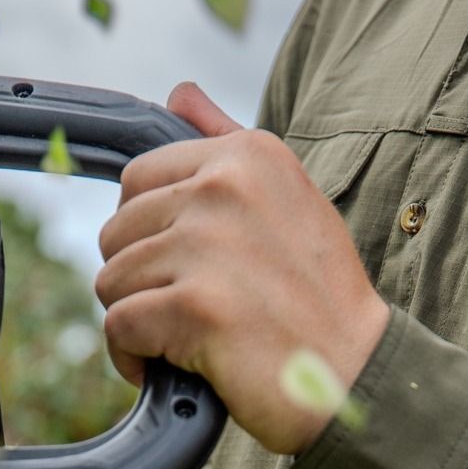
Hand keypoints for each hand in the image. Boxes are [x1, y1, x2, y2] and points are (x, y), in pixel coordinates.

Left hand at [95, 82, 390, 455]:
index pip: (138, 179)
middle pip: (116, 229)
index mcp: (248, 155)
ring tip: (191, 336)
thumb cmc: (318, 298)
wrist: (356, 376)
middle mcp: (226, 187)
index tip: (189, 266)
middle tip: (194, 306)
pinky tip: (174, 367)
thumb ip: (228, 141)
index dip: (150, 233)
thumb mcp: (287, 199)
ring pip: (111, 279)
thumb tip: (180, 92)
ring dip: (140, 319)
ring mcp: (209, 244)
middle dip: (140, 277)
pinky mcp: (195, 306)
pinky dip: (134, 358)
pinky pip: (119, 328)